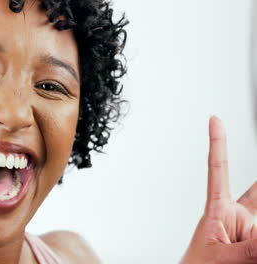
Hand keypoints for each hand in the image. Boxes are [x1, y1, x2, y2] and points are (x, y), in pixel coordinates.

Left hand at [181, 116, 256, 263]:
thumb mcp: (219, 257)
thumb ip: (246, 250)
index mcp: (218, 209)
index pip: (218, 169)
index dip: (217, 143)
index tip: (213, 119)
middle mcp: (237, 216)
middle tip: (248, 216)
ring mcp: (250, 231)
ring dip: (254, 240)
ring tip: (240, 252)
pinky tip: (247, 251)